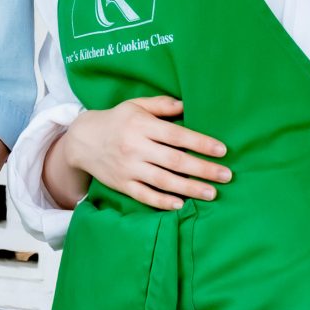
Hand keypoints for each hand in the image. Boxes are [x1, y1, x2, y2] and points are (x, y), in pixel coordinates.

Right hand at [48, 96, 229, 211]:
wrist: (82, 140)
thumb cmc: (116, 120)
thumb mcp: (136, 105)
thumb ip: (162, 105)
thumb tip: (188, 105)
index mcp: (142, 125)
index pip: (177, 135)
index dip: (201, 143)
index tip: (222, 150)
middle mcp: (135, 147)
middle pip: (175, 160)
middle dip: (203, 169)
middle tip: (226, 175)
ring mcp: (128, 168)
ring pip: (163, 181)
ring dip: (190, 188)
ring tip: (212, 193)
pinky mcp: (122, 184)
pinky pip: (144, 195)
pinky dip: (162, 201)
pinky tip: (180, 204)